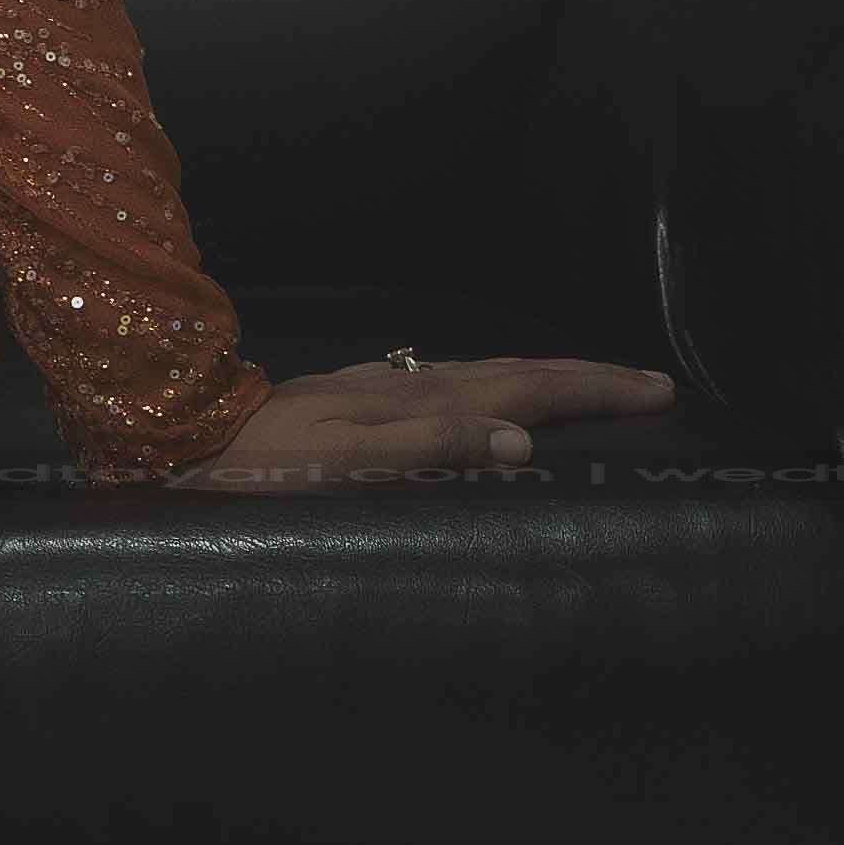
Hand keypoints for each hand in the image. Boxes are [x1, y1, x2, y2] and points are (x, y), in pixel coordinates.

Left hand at [162, 356, 678, 489]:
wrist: (186, 440)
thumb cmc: (265, 470)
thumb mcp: (344, 465)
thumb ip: (430, 448)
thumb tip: (521, 442)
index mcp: (415, 401)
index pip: (524, 392)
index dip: (592, 392)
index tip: (656, 391)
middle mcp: (404, 384)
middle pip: (514, 374)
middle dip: (586, 378)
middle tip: (652, 383)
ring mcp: (381, 388)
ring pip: (484, 375)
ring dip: (546, 379)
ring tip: (594, 385)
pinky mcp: (360, 400)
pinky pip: (452, 385)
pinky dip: (496, 389)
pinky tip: (492, 399)